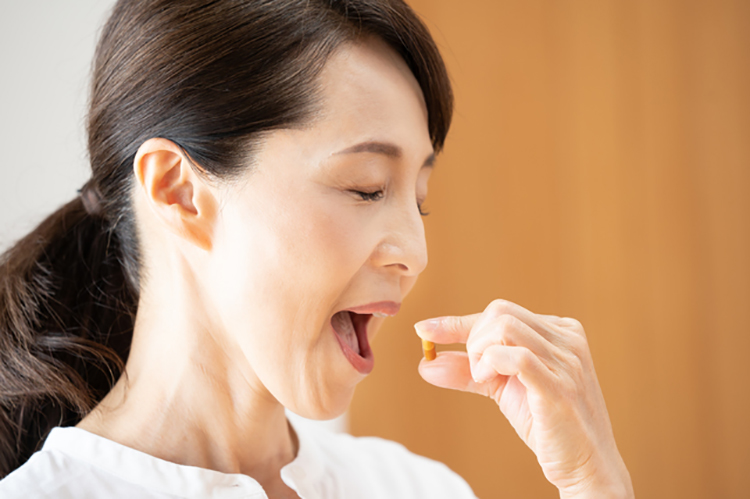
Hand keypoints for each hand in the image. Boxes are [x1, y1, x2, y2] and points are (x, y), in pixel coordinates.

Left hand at [415, 299, 633, 498]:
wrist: (586, 466)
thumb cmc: (547, 423)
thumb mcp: (503, 388)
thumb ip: (469, 371)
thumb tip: (427, 362)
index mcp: (560, 331)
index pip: (500, 312)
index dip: (458, 322)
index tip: (425, 330)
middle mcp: (567, 339)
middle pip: (500, 312)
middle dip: (472, 338)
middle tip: (474, 372)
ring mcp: (567, 361)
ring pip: (504, 328)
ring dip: (478, 352)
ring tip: (483, 379)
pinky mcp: (559, 386)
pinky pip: (515, 356)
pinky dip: (488, 364)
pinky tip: (486, 381)